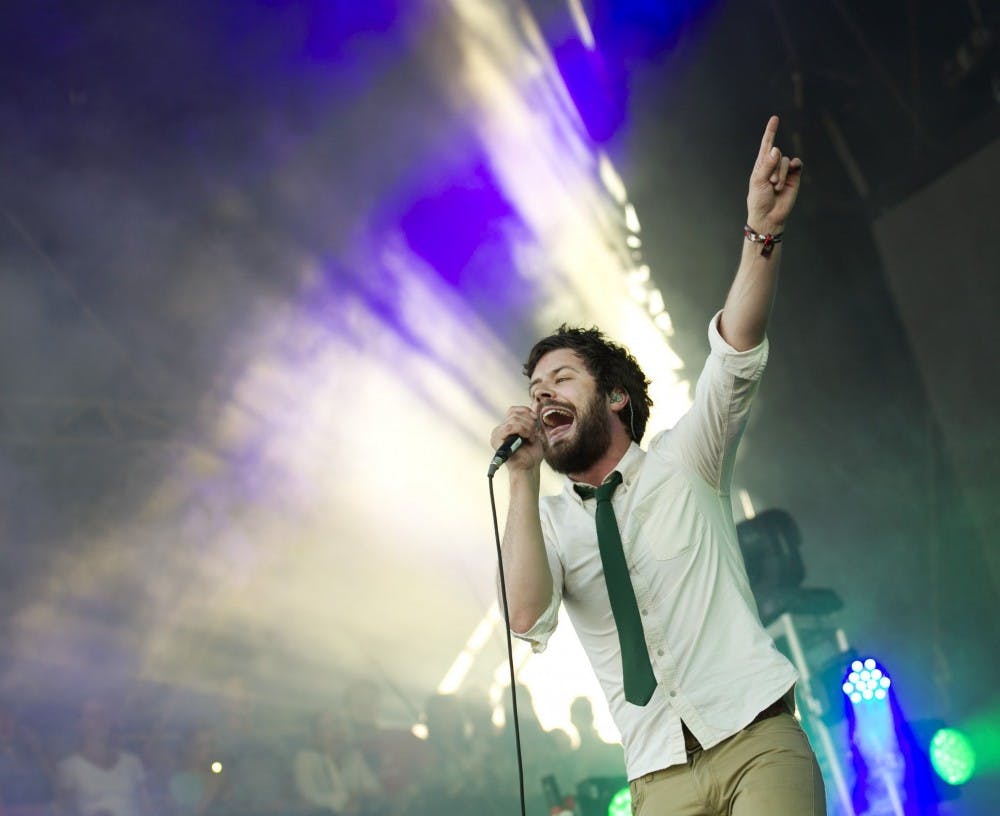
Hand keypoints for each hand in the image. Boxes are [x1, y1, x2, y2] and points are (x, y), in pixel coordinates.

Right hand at [490, 406, 542, 471]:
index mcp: (507, 427)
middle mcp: (499, 429)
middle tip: (533, 434)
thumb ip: (529, 420)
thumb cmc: (531, 454)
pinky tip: (527, 438)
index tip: (535, 418)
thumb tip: (533, 408)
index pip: (513, 410)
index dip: (525, 411)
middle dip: (529, 422)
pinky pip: (510, 427)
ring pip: (514, 420)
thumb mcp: (533, 433)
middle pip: (514, 414)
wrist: (529, 468)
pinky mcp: (496, 440)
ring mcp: (496, 434)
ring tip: (530, 438)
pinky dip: (523, 430)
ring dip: (527, 428)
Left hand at [747, 115, 802, 233]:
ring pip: (785, 160)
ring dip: (780, 173)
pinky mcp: (794, 176)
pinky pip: (796, 164)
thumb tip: (776, 148)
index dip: (771, 131)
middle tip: (770, 184)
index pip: (766, 145)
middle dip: (773, 168)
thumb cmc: (759, 200)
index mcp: (761, 165)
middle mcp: (773, 166)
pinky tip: (793, 167)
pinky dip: (794, 164)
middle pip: (776, 153)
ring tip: (776, 187)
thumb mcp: (758, 181)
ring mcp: (784, 171)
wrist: (769, 216)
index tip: (775, 118)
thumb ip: (767, 165)